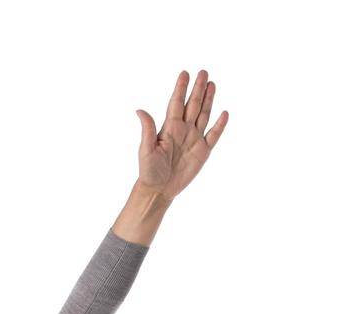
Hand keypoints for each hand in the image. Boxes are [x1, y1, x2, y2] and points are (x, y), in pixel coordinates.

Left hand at [134, 69, 228, 202]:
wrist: (159, 190)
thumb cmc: (149, 170)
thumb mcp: (146, 149)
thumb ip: (147, 129)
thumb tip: (139, 110)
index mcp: (169, 127)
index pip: (176, 103)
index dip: (181, 88)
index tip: (184, 73)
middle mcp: (183, 130)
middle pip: (193, 105)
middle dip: (198, 89)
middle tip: (203, 72)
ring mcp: (194, 139)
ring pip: (203, 115)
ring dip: (208, 100)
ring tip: (212, 84)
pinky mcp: (202, 151)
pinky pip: (213, 135)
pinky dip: (219, 125)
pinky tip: (224, 113)